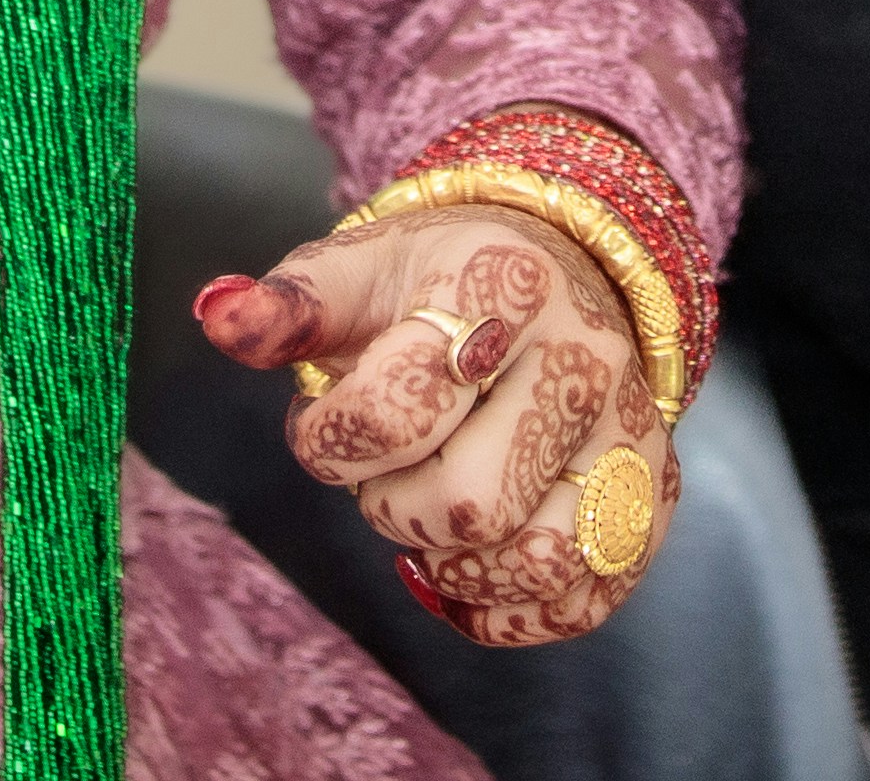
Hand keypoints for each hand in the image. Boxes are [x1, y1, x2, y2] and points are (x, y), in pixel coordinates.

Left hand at [193, 206, 672, 649]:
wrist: (564, 260)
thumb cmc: (438, 278)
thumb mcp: (358, 269)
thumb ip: (287, 305)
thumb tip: (216, 316)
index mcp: (500, 283)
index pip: (393, 411)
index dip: (327, 441)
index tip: (323, 420)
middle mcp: (582, 355)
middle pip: (468, 503)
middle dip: (394, 507)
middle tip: (386, 470)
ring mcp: (630, 429)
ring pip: (536, 562)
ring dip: (457, 565)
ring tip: (431, 515)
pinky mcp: (653, 492)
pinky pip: (584, 599)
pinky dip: (511, 609)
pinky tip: (471, 566)